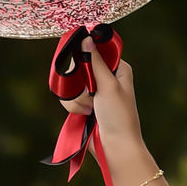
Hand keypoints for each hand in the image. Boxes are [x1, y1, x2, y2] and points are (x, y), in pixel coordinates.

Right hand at [59, 36, 145, 160]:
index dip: (85, 55)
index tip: (80, 63)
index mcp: (118, 69)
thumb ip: (95, 62)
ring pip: (71, 83)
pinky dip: (74, 107)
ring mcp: (93, 91)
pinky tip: (85, 115)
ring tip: (90, 109)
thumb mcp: (108, 86)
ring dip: (78, 98)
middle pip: (79, 66)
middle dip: (80, 83)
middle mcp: (105, 77)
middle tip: (90, 94)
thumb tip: (86, 38)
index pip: (96, 50)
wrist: (115, 147)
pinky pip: (68, 98)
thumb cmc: (119, 116)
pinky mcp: (83, 104)